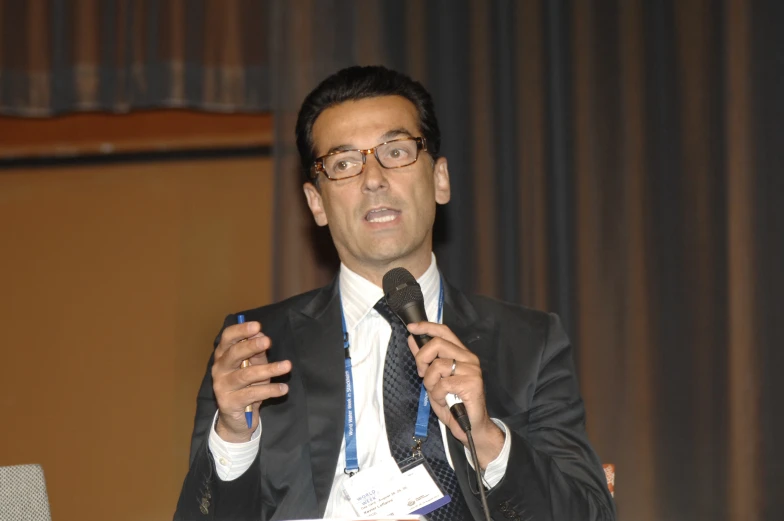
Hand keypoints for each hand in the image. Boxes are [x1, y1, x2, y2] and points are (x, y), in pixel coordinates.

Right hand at [211, 320, 290, 442]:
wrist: (237, 418)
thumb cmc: (247, 386)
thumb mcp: (254, 367)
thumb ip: (257, 353)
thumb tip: (262, 335)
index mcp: (224, 355)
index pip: (227, 338)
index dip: (241, 330)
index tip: (257, 325)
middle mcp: (219, 368)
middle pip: (234, 353)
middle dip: (251, 346)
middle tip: (268, 341)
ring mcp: (222, 386)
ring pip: (246, 375)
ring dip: (269, 369)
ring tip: (287, 366)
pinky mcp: (229, 402)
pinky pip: (252, 394)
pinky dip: (270, 390)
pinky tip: (283, 388)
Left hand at [406, 321, 504, 468]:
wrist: (472, 428)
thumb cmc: (454, 405)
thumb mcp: (434, 380)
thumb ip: (426, 360)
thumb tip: (413, 340)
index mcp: (461, 354)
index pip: (444, 332)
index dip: (426, 327)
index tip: (411, 328)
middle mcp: (469, 359)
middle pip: (438, 344)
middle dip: (422, 358)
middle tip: (422, 375)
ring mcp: (472, 370)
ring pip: (438, 365)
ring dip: (430, 382)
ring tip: (437, 393)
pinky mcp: (472, 383)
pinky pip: (443, 383)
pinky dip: (438, 394)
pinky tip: (445, 401)